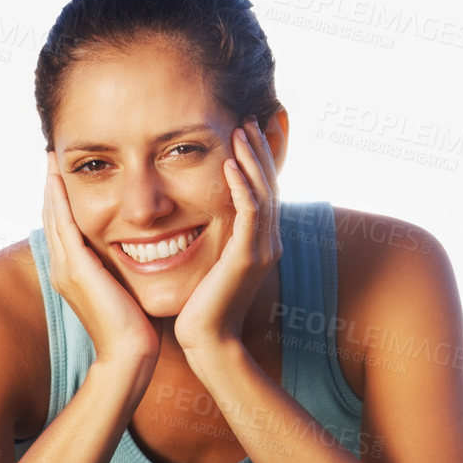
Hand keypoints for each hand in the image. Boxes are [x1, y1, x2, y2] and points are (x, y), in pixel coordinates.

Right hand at [42, 153, 162, 387]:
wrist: (129, 354)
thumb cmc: (134, 328)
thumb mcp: (123, 290)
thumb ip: (120, 270)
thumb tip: (135, 253)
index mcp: (72, 273)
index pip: (62, 227)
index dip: (60, 200)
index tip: (63, 173)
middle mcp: (62, 268)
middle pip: (51, 217)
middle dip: (51, 186)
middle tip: (51, 156)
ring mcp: (65, 268)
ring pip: (53, 216)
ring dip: (51, 185)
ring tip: (51, 158)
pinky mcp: (76, 267)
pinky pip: (63, 224)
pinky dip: (59, 199)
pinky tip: (58, 178)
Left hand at [173, 118, 282, 360]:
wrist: (207, 341)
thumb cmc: (200, 306)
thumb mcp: (209, 263)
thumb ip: (212, 238)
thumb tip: (194, 216)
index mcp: (259, 243)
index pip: (262, 191)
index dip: (256, 161)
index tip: (242, 132)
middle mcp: (267, 243)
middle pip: (269, 185)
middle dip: (258, 151)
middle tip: (246, 120)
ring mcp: (261, 250)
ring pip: (263, 194)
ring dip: (251, 160)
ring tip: (239, 132)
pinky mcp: (248, 258)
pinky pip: (250, 214)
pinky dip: (242, 188)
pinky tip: (230, 166)